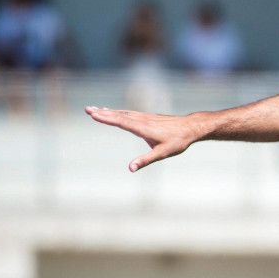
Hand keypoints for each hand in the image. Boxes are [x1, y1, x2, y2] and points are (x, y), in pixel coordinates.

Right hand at [85, 106, 201, 171]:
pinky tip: (114, 112)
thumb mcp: (162, 153)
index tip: (93, 114)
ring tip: (95, 109)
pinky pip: (129, 113)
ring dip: (108, 111)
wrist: (191, 127)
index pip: (121, 122)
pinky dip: (119, 112)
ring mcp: (145, 117)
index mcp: (143, 127)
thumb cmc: (178, 141)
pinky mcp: (148, 117)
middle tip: (87, 109)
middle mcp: (142, 120)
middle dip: (102, 113)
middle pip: (119, 115)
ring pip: (123, 113)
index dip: (107, 118)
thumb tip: (130, 168)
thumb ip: (145, 160)